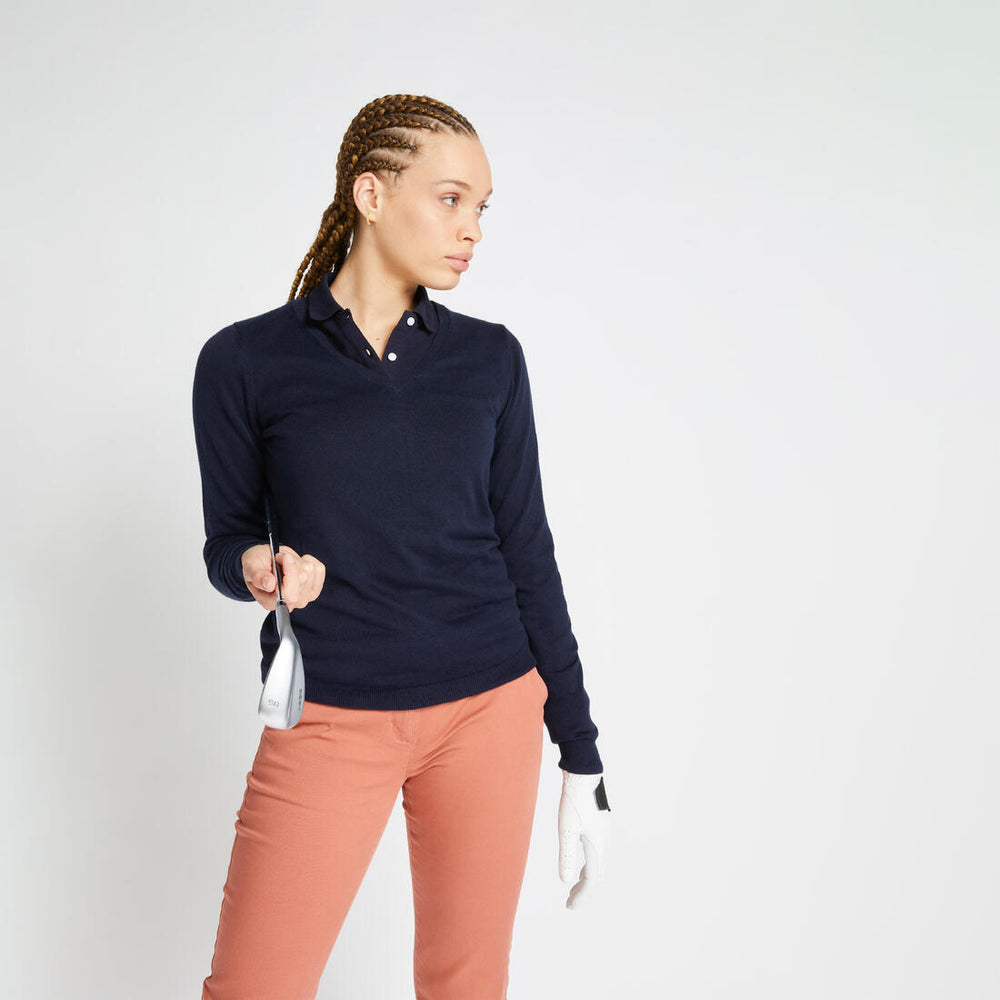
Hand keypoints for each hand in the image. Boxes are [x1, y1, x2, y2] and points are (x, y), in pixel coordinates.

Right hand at [241, 544, 325, 611]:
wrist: (263, 562)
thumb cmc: (256, 565)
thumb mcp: (251, 567)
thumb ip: (258, 576)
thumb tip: (270, 584)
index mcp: (272, 602)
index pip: (290, 593)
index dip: (290, 572)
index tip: (281, 557)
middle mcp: (290, 603)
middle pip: (303, 579)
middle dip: (291, 562)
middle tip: (278, 558)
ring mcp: (304, 596)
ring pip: (310, 571)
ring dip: (297, 561)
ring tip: (285, 562)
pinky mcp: (314, 587)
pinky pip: (319, 569)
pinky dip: (308, 561)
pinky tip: (297, 563)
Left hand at [558, 769, 610, 909]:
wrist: (583, 775)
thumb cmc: (573, 801)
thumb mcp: (566, 829)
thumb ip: (566, 856)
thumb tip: (566, 882)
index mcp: (597, 846)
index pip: (592, 880)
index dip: (582, 896)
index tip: (570, 907)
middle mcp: (604, 843)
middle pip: (597, 875)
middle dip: (584, 891)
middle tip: (570, 903)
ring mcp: (603, 835)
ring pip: (598, 865)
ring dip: (586, 880)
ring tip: (573, 889)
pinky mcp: (600, 828)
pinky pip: (597, 855)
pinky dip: (588, 867)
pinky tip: (579, 867)